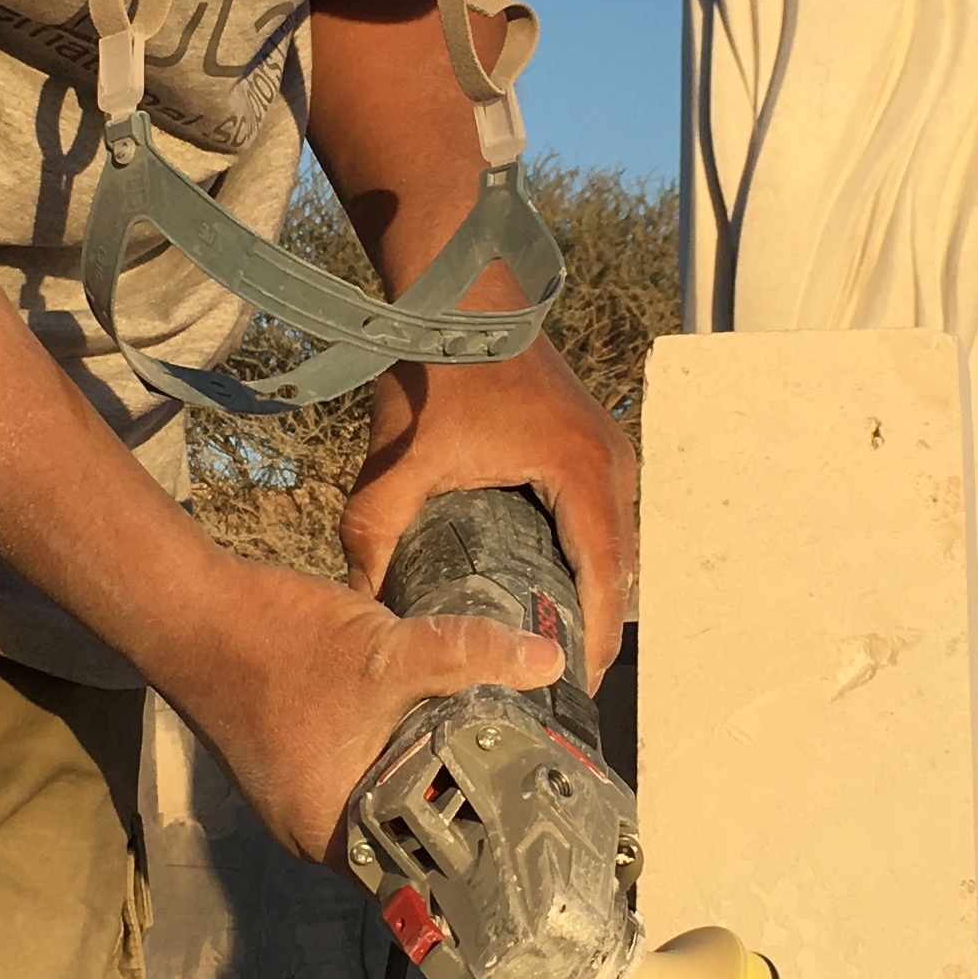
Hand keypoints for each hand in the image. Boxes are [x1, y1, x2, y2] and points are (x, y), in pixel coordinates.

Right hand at [176, 559, 557, 867]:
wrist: (189, 610)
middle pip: (403, 839)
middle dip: (456, 812)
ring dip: (422, 779)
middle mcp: (312, 829)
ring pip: (380, 802)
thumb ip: (468, 656)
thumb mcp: (387, 652)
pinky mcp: (290, 762)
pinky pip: (355, 774)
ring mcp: (296, 796)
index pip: (418, 879)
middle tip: (527, 793)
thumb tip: (546, 660)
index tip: (527, 846)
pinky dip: (390, 755)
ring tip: (491, 758)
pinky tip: (427, 724)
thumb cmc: (273, 646)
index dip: (473, 863)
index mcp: (332, 832)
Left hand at [338, 336, 640, 684]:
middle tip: (558, 682)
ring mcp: (607, 448)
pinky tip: (547, 583)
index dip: (593, 640)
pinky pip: (602, 514)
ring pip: (615, 541)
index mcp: (582, 473)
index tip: (574, 688)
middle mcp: (611, 463)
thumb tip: (357, 602)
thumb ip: (374, 534)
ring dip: (592, 590)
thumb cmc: (438, 369)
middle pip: (620, 567)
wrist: (456, 289)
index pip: (606, 578)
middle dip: (592, 625)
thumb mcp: (400, 461)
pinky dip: (586, 554)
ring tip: (553, 644)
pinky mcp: (590, 439)